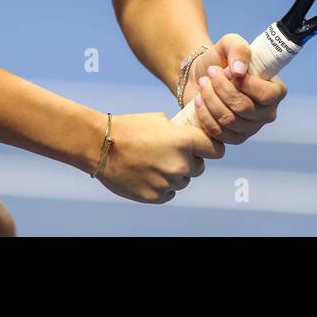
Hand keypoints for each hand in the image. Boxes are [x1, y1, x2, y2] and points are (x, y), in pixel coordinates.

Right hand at [94, 112, 223, 203]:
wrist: (101, 145)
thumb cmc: (130, 128)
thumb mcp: (160, 120)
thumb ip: (181, 133)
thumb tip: (193, 139)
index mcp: (185, 141)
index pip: (216, 150)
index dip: (210, 148)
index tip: (205, 149)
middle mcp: (180, 164)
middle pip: (199, 167)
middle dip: (189, 161)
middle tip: (170, 154)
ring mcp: (168, 182)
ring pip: (182, 181)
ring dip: (174, 174)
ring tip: (153, 163)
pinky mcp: (155, 196)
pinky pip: (168, 193)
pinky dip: (162, 186)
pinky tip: (147, 174)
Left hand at [180, 33, 287, 143]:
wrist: (200, 75)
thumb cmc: (221, 59)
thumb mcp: (230, 43)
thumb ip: (239, 49)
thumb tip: (239, 70)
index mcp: (275, 91)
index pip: (266, 95)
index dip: (244, 84)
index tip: (225, 69)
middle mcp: (267, 113)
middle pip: (244, 108)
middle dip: (221, 89)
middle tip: (209, 74)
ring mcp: (251, 128)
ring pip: (229, 120)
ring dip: (211, 99)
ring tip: (202, 83)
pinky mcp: (233, 139)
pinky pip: (218, 133)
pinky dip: (205, 115)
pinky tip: (199, 100)